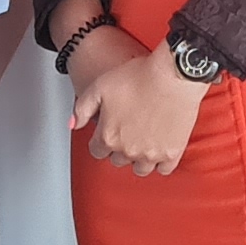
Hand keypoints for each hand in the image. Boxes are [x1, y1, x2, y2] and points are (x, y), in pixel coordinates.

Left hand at [68, 32, 203, 175]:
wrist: (172, 75)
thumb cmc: (139, 77)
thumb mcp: (100, 86)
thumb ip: (82, 108)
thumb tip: (73, 125)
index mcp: (108, 136)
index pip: (97, 151)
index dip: (100, 140)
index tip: (108, 132)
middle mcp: (128, 150)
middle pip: (118, 160)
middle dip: (119, 148)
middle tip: (127, 131)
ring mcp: (151, 154)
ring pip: (140, 168)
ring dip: (138, 158)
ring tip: (143, 141)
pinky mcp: (172, 153)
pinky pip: (164, 169)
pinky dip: (161, 161)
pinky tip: (160, 147)